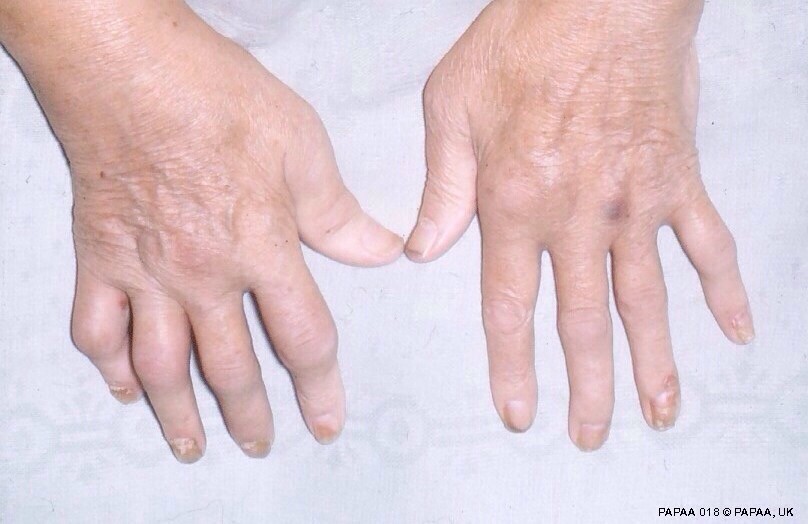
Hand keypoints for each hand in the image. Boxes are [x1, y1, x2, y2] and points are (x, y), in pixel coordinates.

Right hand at [4, 1, 401, 461]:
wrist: (129, 66)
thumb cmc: (217, 97)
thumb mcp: (302, 147)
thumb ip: (339, 213)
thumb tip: (383, 252)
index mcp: (262, 248)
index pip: (302, 339)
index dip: (319, 388)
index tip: (326, 421)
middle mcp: (204, 275)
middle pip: (230, 369)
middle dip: (250, 415)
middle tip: (260, 443)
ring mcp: (145, 271)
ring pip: (162, 366)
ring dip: (178, 414)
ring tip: (194, 446)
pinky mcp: (99, 257)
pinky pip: (97, 330)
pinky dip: (110, 366)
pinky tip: (126, 388)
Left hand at [407, 0, 753, 449]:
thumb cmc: (523, 40)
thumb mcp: (451, 106)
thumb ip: (440, 187)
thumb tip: (423, 253)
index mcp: (514, 202)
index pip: (510, 306)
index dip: (513, 366)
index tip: (519, 411)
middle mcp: (576, 216)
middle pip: (583, 321)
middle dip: (587, 386)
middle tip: (589, 434)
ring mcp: (634, 203)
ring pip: (646, 300)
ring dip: (654, 361)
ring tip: (660, 411)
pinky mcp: (678, 179)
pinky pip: (708, 243)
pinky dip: (725, 288)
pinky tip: (737, 329)